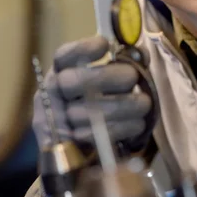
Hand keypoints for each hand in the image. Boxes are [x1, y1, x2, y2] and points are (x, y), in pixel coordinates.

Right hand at [33, 36, 151, 150]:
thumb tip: (142, 54)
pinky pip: (98, 136)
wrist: (81, 152)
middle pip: (74, 82)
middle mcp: (52, 96)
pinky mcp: (71, 147)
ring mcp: (57, 122)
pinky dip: (123, 128)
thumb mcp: (104, 81)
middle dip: (107, 77)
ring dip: (123, 106)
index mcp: (59, 73)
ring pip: (88, 111)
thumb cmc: (98, 106)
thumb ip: (122, 63)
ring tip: (144, 103)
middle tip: (132, 76)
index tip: (104, 44)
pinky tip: (138, 123)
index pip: (64, 56)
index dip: (83, 48)